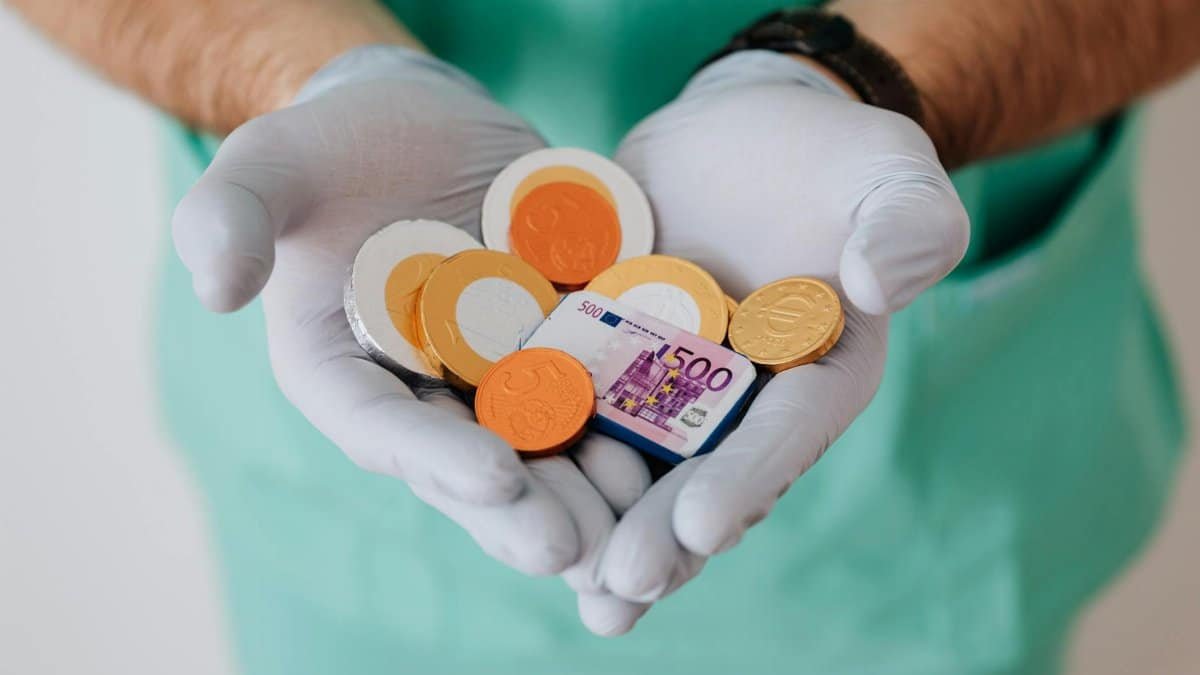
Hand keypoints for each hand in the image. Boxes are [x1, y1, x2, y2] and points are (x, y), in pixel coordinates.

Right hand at [171, 46, 650, 632]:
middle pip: (477, 465)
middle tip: (571, 548)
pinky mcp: (566, 339)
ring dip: (594, 490)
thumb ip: (232, 216)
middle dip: (523, 509)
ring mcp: (504, 374)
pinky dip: (642, 421)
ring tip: (640, 520)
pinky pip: (606, 387)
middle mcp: (429, 395)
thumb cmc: (331, 148)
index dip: (434, 458)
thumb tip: (213, 286)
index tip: (489, 476)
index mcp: (348, 377)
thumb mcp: (269, 165)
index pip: (386, 430)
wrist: (421, 125)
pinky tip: (687, 447)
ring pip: (550, 448)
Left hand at [598, 52, 969, 605]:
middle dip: (664, 531)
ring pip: (636, 464)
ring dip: (605, 525)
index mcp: (817, 373)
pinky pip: (575, 404)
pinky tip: (508, 501)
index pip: (788, 433)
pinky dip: (548, 449)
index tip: (707, 523)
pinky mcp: (605, 352)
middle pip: (705, 473)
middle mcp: (741, 398)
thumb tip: (878, 281)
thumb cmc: (826, 156)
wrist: (734, 134)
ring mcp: (666, 383)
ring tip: (573, 584)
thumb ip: (905, 223)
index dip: (749, 477)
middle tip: (622, 582)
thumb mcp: (883, 172)